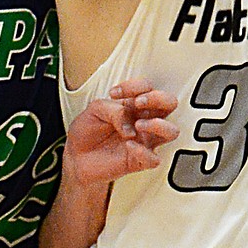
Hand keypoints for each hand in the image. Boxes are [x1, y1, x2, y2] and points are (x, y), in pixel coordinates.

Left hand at [63, 80, 177, 186]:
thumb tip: (129, 122)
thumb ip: (114, 110)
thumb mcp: (95, 110)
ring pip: (172, 131)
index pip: (147, 87)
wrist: (76, 157)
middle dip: (157, 99)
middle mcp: (143, 121)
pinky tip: (129, 145)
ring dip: (158, 125)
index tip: (115, 93)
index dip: (135, 86)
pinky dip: (143, 152)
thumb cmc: (87, 133)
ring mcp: (143, 141)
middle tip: (138, 103)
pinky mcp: (139, 161)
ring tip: (138, 125)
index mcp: (133, 106)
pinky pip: (153, 159)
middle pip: (170, 104)